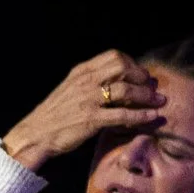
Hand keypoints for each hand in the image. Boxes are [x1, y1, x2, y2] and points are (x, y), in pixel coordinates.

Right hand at [1, 50, 165, 173]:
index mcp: (80, 72)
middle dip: (142, 76)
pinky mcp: (91, 119)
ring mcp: (88, 100)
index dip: (132, 64)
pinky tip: (152, 117)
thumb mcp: (69, 90)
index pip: (114, 56)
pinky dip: (141, 116)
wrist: (34, 135)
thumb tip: (115, 82)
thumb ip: (90, 83)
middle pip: (123, 67)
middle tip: (151, 86)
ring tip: (159, 101)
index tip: (139, 75)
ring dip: (147, 96)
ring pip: (127, 90)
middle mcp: (85, 82)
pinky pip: (123, 114)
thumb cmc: (53, 116)